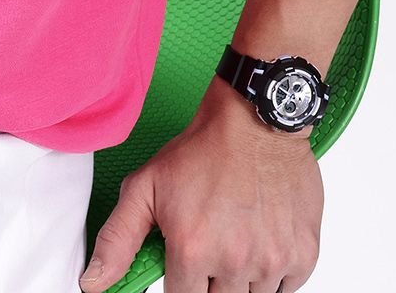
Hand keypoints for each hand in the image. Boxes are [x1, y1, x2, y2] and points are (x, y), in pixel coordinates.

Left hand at [80, 80, 323, 291]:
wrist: (255, 119)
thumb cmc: (203, 150)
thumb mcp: (146, 186)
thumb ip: (117, 240)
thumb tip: (92, 284)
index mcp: (192, 250)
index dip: (181, 284)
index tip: (184, 264)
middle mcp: (235, 262)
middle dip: (210, 282)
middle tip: (210, 246)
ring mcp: (273, 260)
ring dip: (242, 280)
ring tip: (235, 239)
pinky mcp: (303, 254)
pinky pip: (287, 288)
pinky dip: (273, 274)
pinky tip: (260, 242)